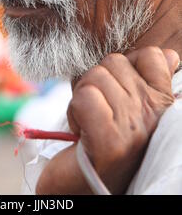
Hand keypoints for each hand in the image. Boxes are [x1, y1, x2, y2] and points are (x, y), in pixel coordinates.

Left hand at [36, 47, 179, 194]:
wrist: (83, 186)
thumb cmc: (103, 141)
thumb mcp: (129, 107)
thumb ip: (147, 78)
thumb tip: (167, 55)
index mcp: (161, 103)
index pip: (152, 56)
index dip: (126, 63)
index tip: (117, 88)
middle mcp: (153, 114)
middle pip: (114, 61)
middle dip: (95, 81)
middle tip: (97, 110)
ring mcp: (134, 128)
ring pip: (95, 77)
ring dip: (82, 97)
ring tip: (89, 122)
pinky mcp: (110, 142)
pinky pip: (85, 97)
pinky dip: (74, 111)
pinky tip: (81, 132)